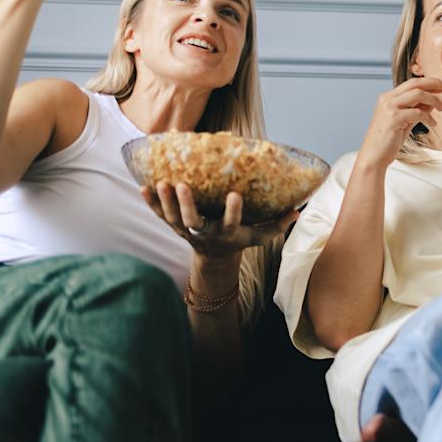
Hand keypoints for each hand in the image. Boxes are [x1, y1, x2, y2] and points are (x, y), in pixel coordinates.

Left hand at [142, 182, 298, 261]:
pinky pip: (159, 215)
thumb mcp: (259, 236)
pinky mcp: (173, 226)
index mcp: (227, 233)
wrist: (214, 258)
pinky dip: (151, 203)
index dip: (232, 211)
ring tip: (161, 182)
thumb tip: (298, 210)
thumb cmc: (239, 240)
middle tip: (182, 185)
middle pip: (193, 220)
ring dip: (165, 201)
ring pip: (172, 217)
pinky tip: (144, 187)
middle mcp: (205, 232)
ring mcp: (185, 230)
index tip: (235, 195)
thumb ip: (277, 225)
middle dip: (186, 204)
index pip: (231, 222)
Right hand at [356, 78, 441, 169]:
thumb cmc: (388, 141)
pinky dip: (428, 117)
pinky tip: (432, 124)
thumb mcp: (405, 122)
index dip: (428, 82)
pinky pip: (418, 112)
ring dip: (434, 100)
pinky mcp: (394, 118)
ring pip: (417, 94)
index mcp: (388, 98)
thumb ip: (416, 110)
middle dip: (433, 83)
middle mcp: (387, 99)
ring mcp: (389, 107)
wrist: (374, 157)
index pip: (411, 83)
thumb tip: (432, 101)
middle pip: (414, 83)